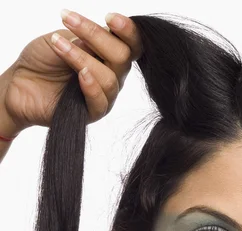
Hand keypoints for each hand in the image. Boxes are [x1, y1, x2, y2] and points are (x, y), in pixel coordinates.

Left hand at [0, 10, 141, 133]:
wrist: (20, 82)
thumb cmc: (43, 60)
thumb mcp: (63, 39)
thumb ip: (85, 41)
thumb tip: (102, 36)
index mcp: (109, 55)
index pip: (131, 44)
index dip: (128, 30)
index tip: (109, 17)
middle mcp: (112, 76)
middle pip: (122, 58)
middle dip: (97, 36)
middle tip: (69, 20)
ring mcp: (104, 96)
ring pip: (109, 79)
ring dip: (82, 58)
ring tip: (57, 45)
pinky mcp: (92, 113)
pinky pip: (100, 102)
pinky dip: (91, 86)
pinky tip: (79, 74)